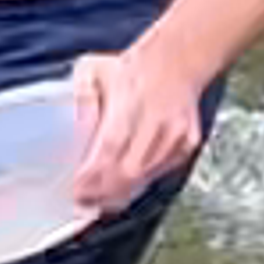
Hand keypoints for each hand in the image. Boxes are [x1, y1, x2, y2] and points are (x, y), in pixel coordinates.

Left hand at [66, 28, 204, 214]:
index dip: (92, 174)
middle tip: (83, 201)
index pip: (110, 147)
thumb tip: (78, 133)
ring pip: (145, 177)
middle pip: (128, 171)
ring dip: (120, 192)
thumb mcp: (92, 70)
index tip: (76, 189)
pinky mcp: (187, 146)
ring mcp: (176, 136)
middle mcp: (156, 122)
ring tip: (99, 199)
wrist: (177, 62)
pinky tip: (123, 186)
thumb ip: (82, 100)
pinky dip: (140, 183)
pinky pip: (160, 173)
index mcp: (130, 101)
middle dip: (103, 192)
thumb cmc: (130, 69)